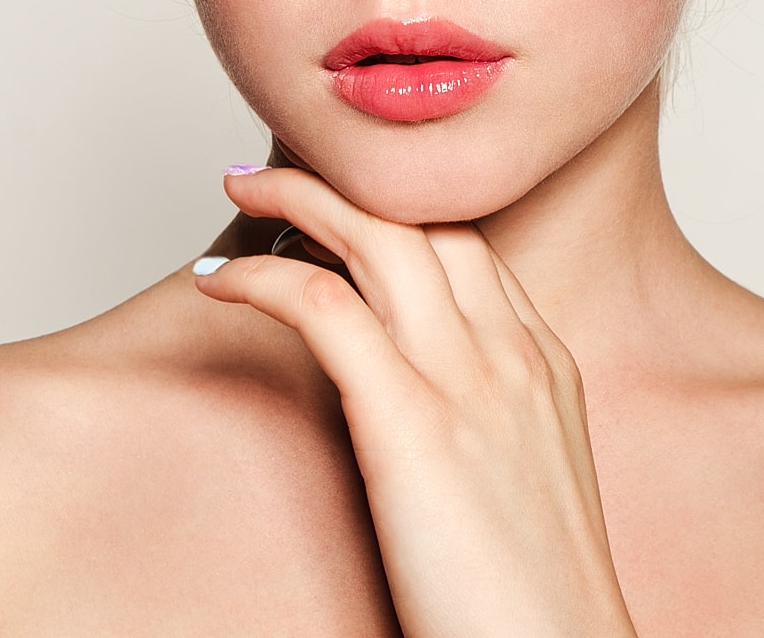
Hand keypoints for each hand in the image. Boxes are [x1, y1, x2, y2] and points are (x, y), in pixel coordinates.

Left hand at [195, 167, 637, 637]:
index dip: (401, 206)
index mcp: (546, 362)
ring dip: (299, 197)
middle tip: (282, 169)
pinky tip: (216, 279)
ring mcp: (468, 380)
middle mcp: (512, 351)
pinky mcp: (411, 425)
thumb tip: (424, 403)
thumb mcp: (529, 481)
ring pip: (377, 236)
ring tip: (242, 188)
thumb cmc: (536, 600)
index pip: (468, 242)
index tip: (344, 201)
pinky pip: (325, 307)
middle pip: (427, 216)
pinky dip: (262, 278)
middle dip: (349, 178)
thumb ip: (490, 418)